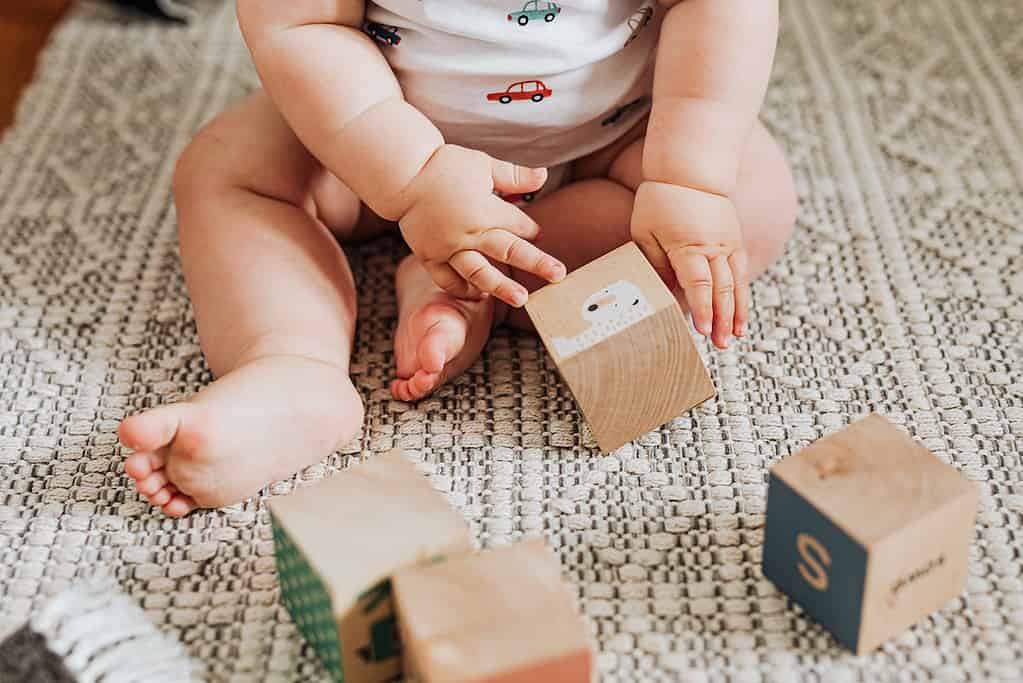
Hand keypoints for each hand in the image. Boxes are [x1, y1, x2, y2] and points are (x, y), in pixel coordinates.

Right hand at [397, 145, 565, 306]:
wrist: (402, 175)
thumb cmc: (444, 166)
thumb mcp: (483, 165)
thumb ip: (514, 176)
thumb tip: (544, 177)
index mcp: (484, 209)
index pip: (518, 225)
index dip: (530, 229)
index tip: (537, 232)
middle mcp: (468, 233)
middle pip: (508, 251)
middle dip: (536, 263)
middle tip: (558, 276)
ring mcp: (447, 248)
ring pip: (478, 272)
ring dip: (501, 287)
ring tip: (520, 300)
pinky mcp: (429, 256)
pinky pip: (447, 279)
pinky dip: (462, 288)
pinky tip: (479, 295)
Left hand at [631, 181, 748, 347]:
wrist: (691, 170)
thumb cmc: (660, 201)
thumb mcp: (646, 233)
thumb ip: (655, 264)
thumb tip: (664, 295)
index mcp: (688, 246)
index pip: (698, 284)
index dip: (702, 309)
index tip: (703, 330)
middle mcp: (713, 247)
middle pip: (721, 289)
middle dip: (722, 319)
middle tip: (721, 345)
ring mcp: (728, 243)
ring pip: (736, 283)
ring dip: (736, 311)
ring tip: (736, 335)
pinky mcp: (734, 240)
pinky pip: (741, 272)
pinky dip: (741, 294)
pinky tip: (740, 312)